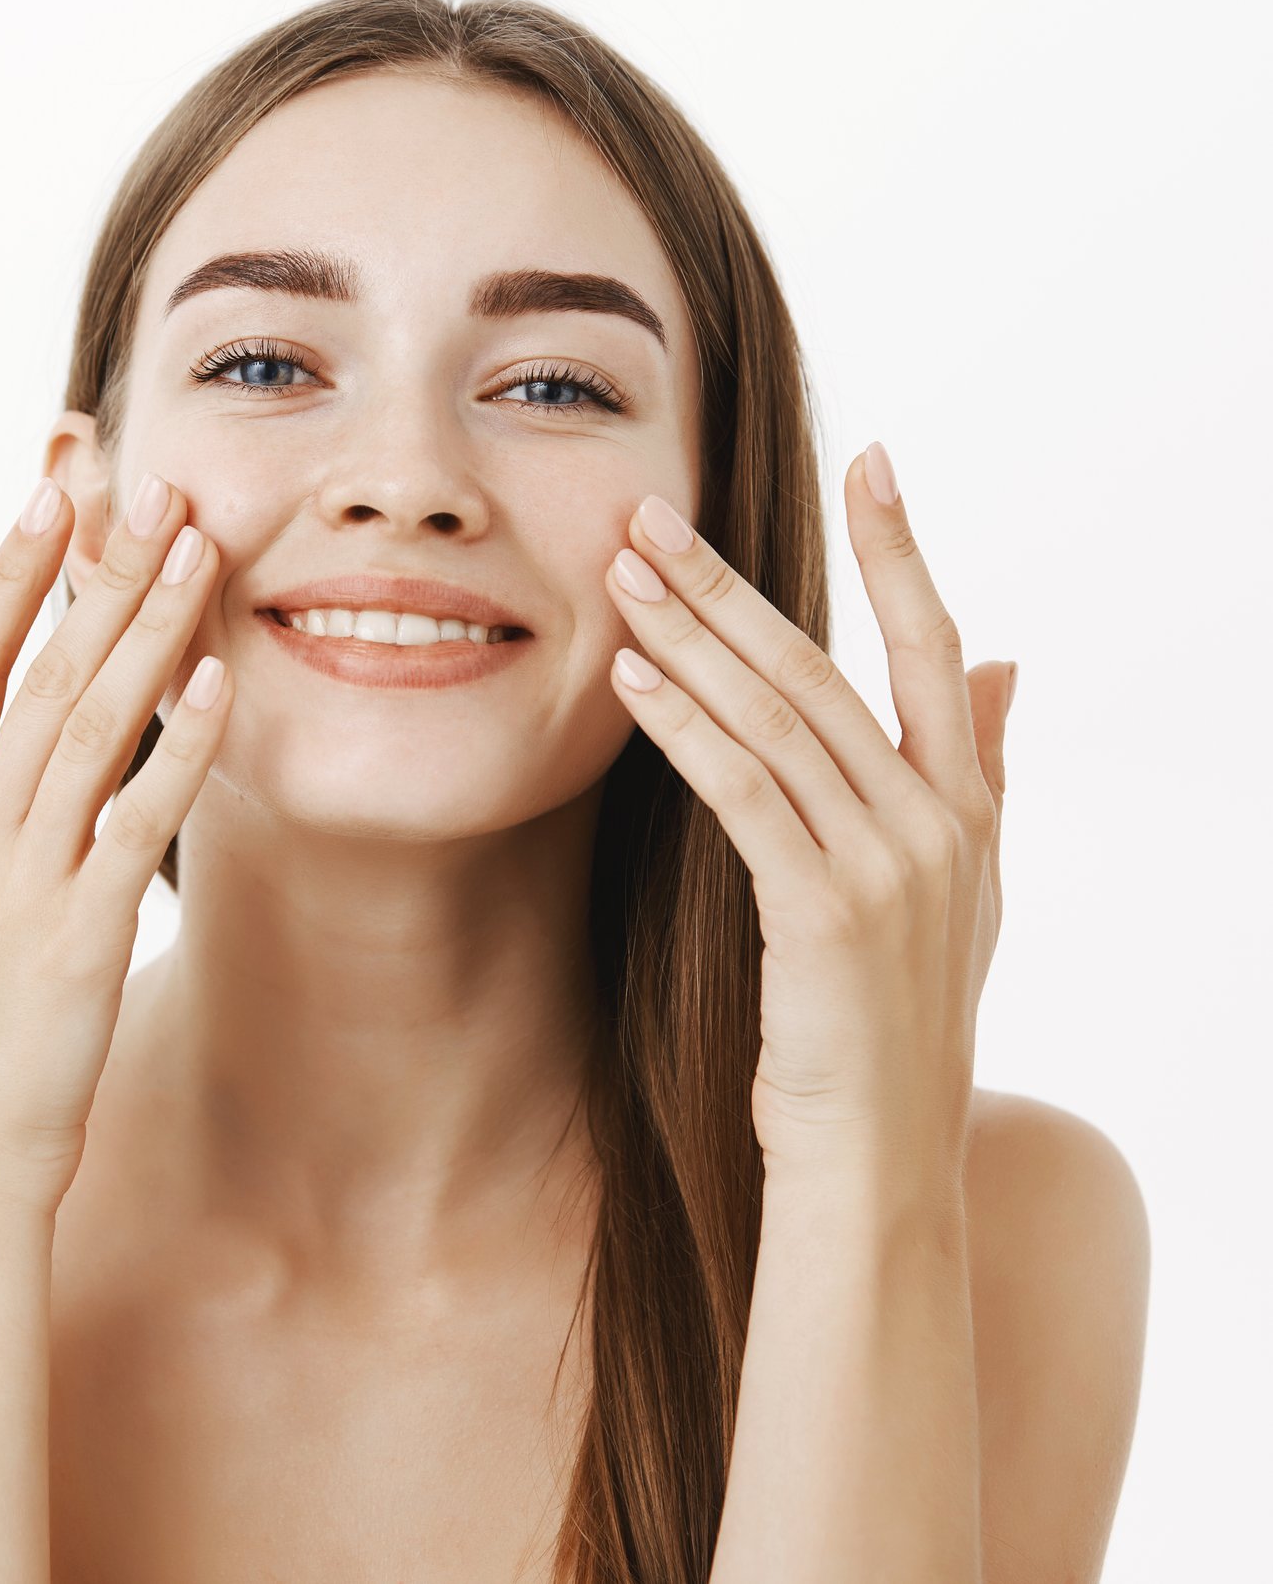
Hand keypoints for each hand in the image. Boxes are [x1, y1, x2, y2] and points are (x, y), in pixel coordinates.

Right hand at [0, 472, 228, 1209]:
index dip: (5, 572)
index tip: (50, 490)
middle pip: (29, 674)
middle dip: (90, 572)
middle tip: (146, 482)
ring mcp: (18, 884)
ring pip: (84, 729)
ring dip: (144, 631)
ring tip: (196, 548)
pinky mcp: (77, 938)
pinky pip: (136, 825)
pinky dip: (178, 750)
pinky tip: (221, 683)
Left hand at [603, 443, 1013, 1180]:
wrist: (882, 1164)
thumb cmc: (890, 1030)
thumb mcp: (956, 894)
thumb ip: (974, 770)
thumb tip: (1001, 661)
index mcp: (969, 807)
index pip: (935, 645)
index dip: (905, 549)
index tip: (875, 458)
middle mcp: (940, 824)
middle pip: (826, 667)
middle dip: (733, 585)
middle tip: (654, 512)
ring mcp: (890, 867)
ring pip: (778, 718)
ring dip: (690, 638)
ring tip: (622, 575)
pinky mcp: (826, 914)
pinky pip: (745, 794)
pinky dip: (685, 728)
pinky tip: (631, 679)